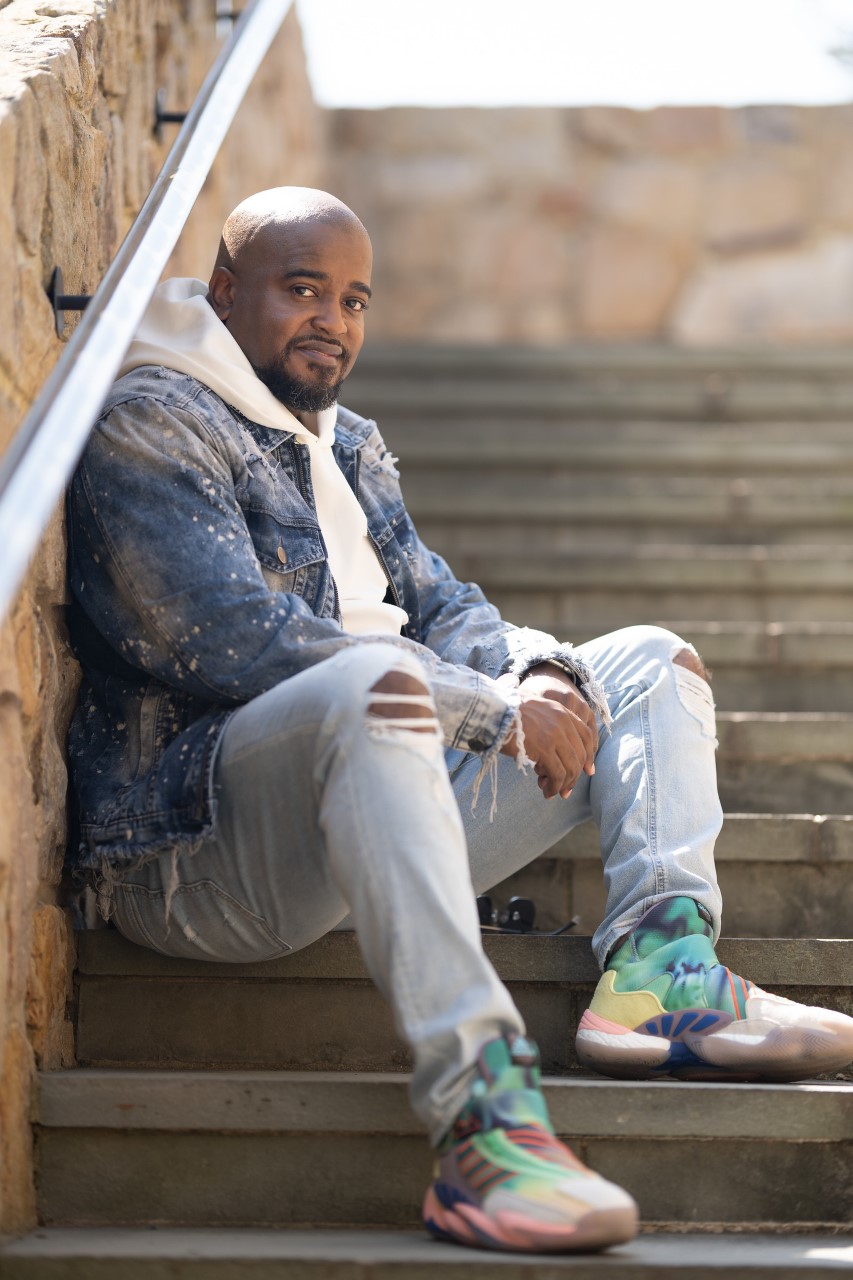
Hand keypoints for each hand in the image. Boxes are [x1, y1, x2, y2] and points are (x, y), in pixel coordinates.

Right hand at [500, 665, 598, 799]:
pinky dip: (554, 787)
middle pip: (580, 755)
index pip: (586, 736)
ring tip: (552, 792)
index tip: (586, 771)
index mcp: (562, 712)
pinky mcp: (545, 749)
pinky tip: (547, 792)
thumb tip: (548, 744)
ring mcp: (556, 735)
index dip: (588, 756)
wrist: (493, 709)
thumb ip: (546, 721)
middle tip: (565, 789)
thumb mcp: (534, 708)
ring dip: (564, 784)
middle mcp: (563, 723)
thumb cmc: (505, 710)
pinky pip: (558, 774)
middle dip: (575, 776)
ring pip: (571, 767)